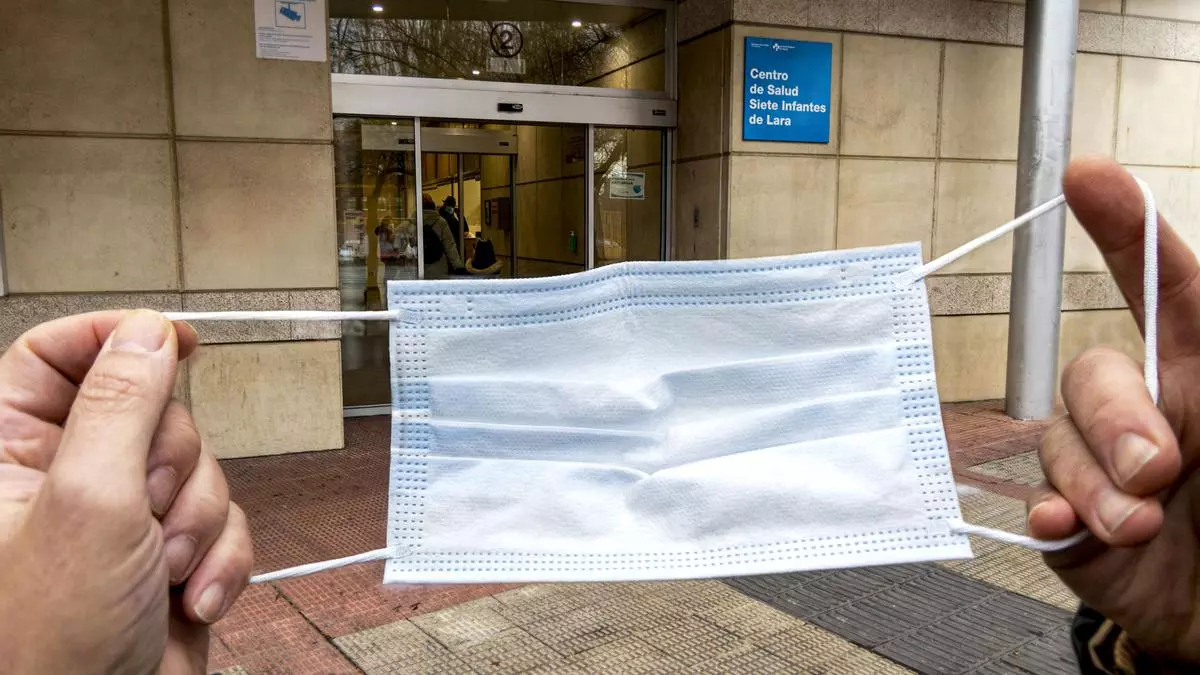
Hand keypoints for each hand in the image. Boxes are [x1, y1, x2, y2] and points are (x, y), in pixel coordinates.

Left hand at [0, 310, 253, 673]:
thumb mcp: (89, 503)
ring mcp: (120, 516)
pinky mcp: (167, 552)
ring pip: (197, 466)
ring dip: (200, 521)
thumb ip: (120, 406)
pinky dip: (221, 556)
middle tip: (151, 505)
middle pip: (150, 410)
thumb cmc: (49, 642)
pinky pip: (223, 519)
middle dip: (174, 464)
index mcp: (10, 452)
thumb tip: (145, 336)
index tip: (173, 341)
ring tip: (164, 568)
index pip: (55, 355)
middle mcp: (64, 477)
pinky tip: (189, 595)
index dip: (116, 339)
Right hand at [1028, 158, 1198, 660]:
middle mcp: (1144, 413)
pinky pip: (1038, 504)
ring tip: (1144, 523)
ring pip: (1057, 442)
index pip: (1160, 288)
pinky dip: (1052, 516)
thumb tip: (1164, 383)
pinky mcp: (1072, 528)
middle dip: (1114, 415)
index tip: (1089, 176)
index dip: (1125, 229)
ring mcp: (1101, 469)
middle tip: (1160, 467)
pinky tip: (1073, 528)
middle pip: (1089, 372)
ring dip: (1096, 483)